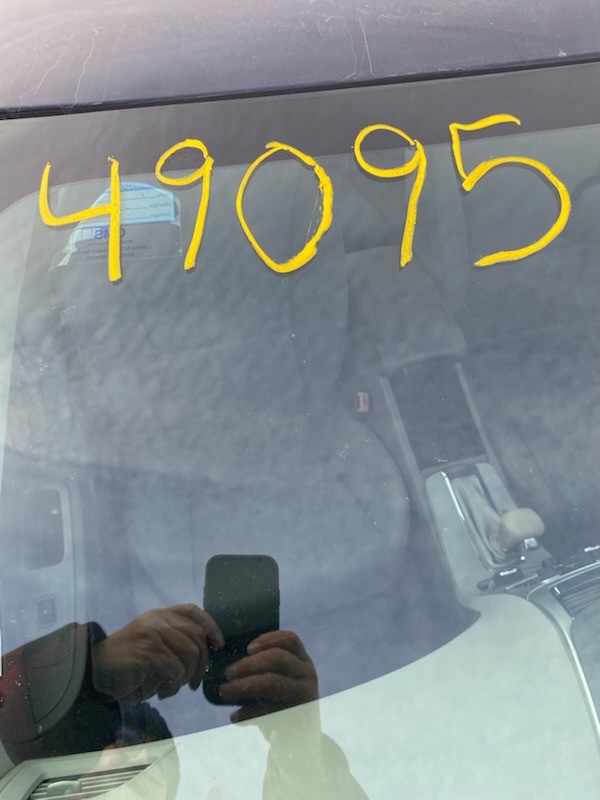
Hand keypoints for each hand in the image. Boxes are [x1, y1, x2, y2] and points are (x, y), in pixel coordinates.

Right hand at [92, 604, 223, 701]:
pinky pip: (175, 670)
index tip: (218, 644)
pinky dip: (172, 685)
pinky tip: (161, 692)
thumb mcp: (151, 642)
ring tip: (173, 689)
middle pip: (196, 637)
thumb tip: (204, 656)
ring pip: (189, 654)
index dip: (210, 626)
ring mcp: (153, 633)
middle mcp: (158, 619)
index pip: (193, 611)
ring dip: (186, 678)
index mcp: (160, 614)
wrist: (94, 669)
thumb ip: (173, 641)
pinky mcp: (148, 651)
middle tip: (195, 684)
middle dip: (201, 664)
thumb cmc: (127, 662)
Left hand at [219, 630, 317, 722]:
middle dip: (248, 663)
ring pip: (272, 682)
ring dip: (243, 685)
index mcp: (302, 660)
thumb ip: (263, 668)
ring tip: (224, 691)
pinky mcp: (298, 716)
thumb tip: (228, 658)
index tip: (247, 648)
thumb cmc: (280, 705)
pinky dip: (247, 713)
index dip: (268, 639)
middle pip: (277, 658)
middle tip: (228, 672)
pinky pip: (268, 710)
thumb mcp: (279, 681)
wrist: (298, 742)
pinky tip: (234, 717)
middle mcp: (307, 674)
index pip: (290, 639)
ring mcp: (305, 694)